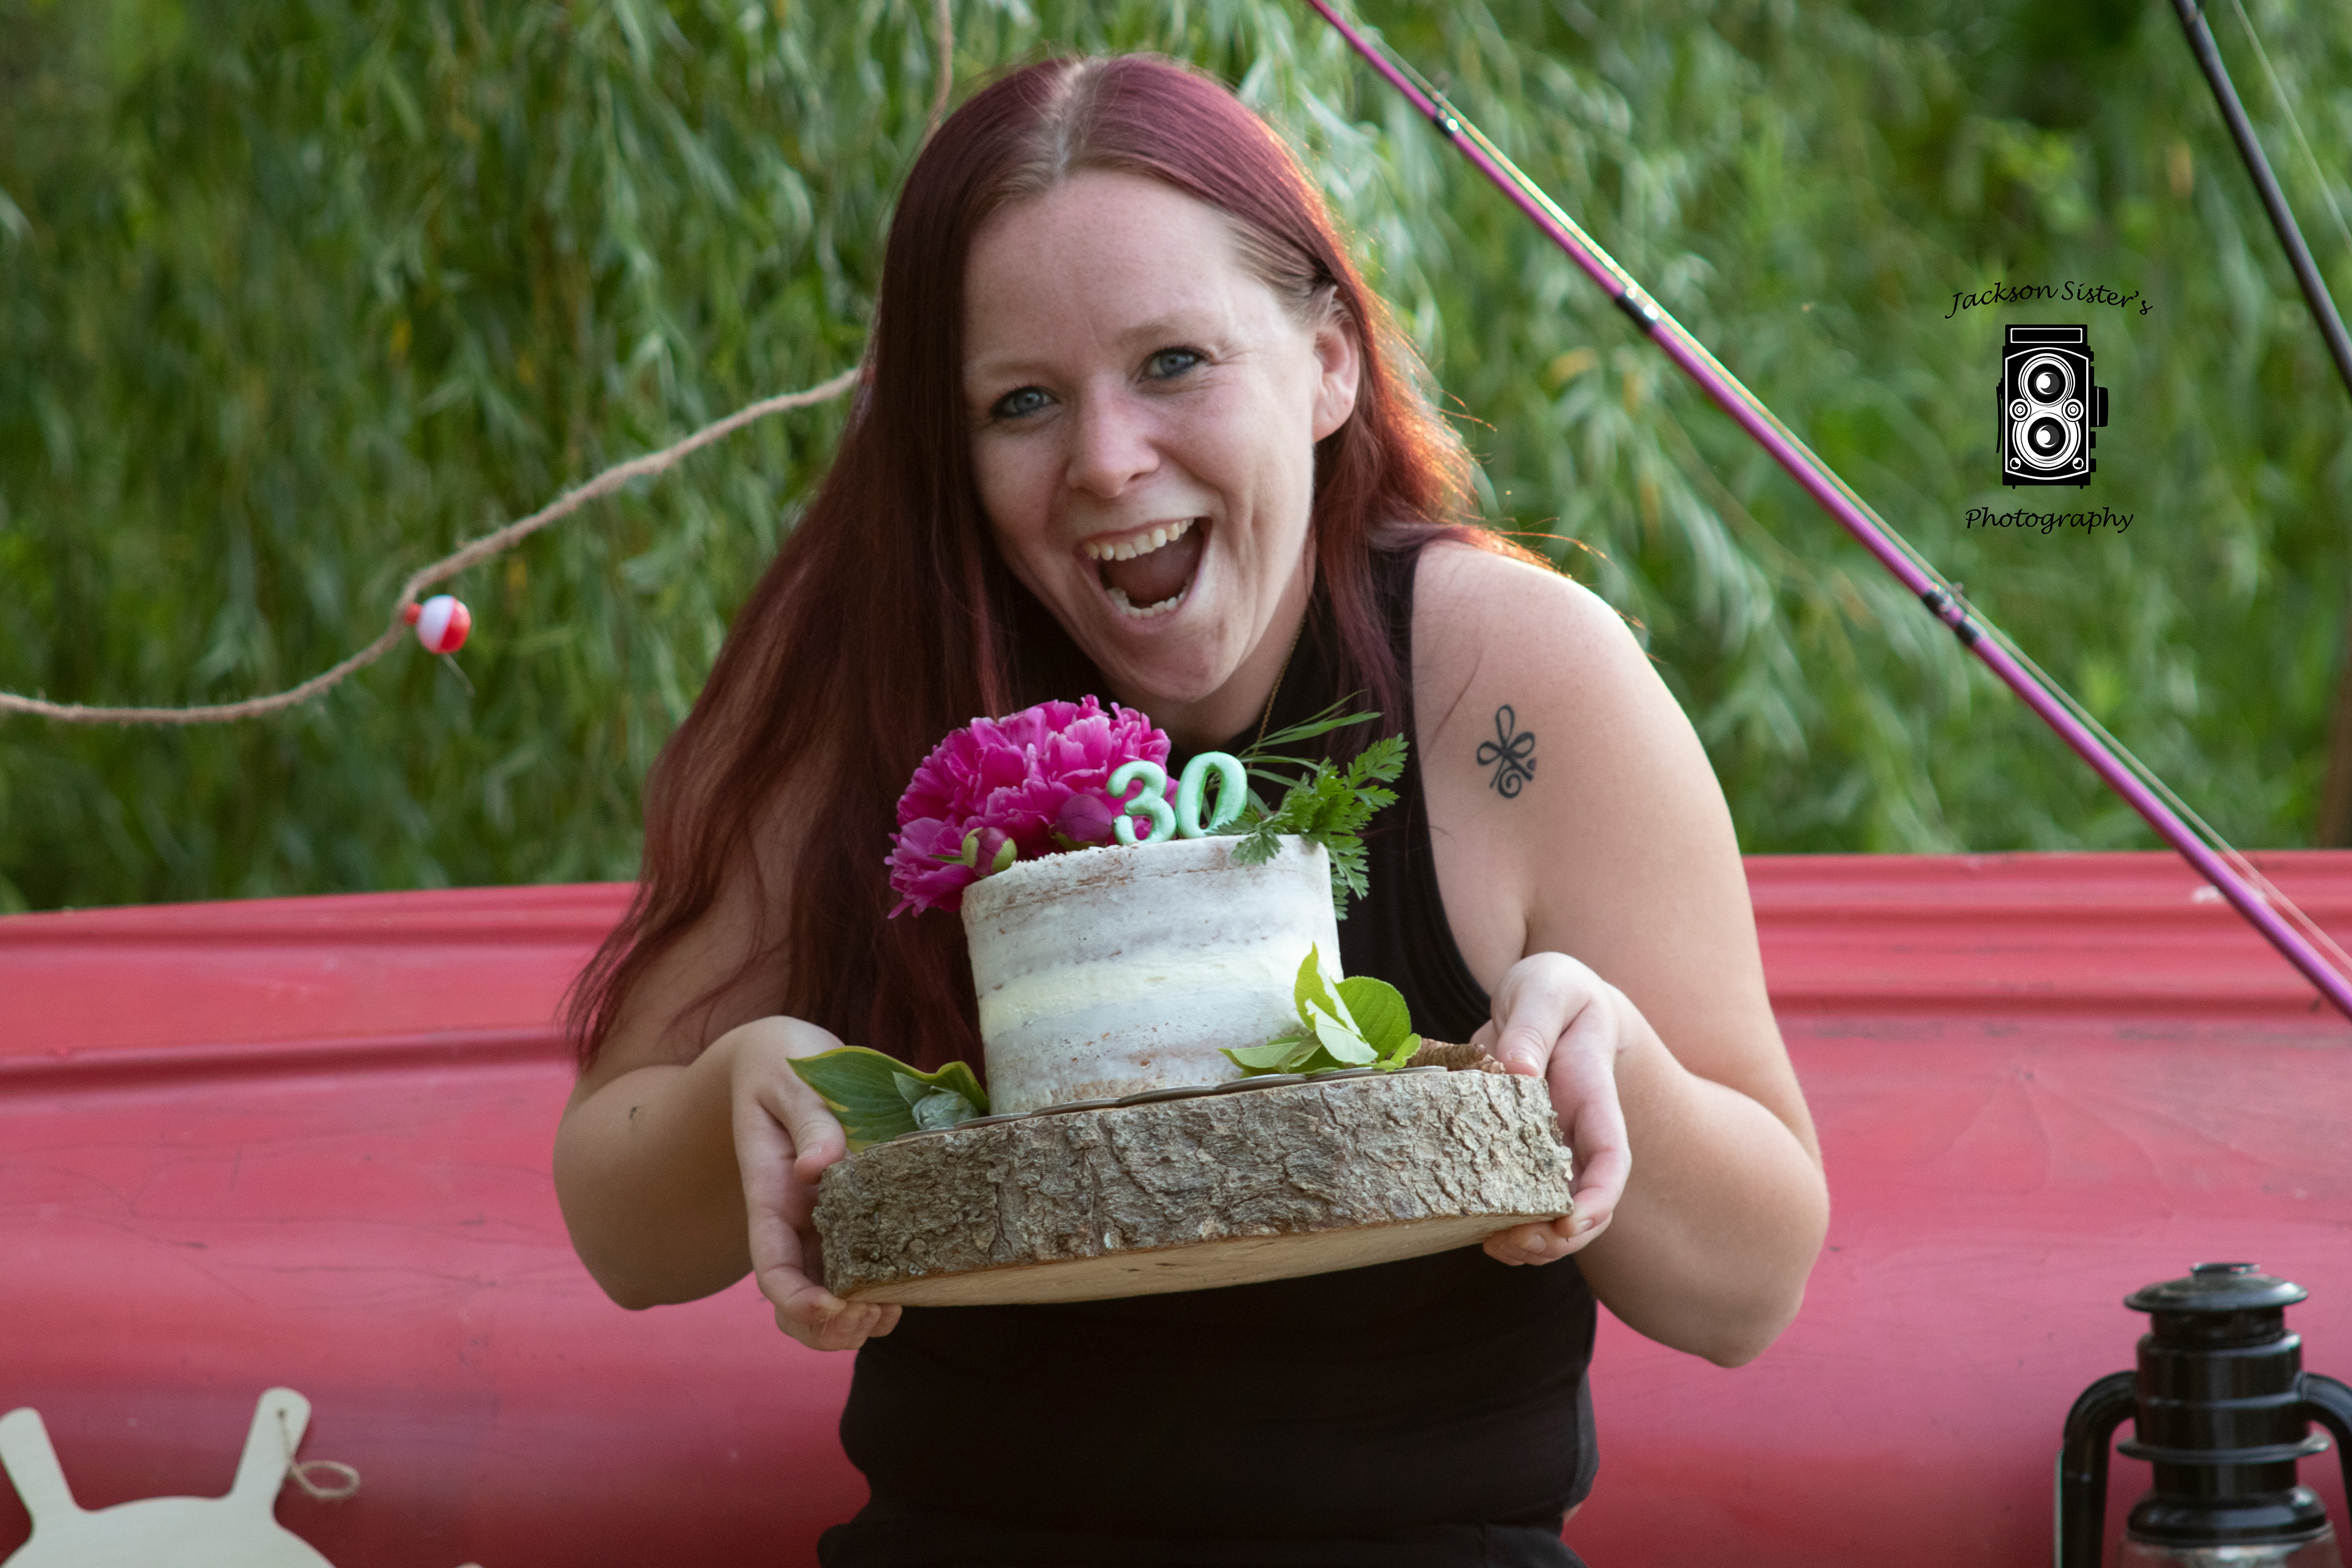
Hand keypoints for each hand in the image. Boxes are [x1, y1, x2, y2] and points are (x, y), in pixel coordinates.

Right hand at [726, 1016, 903, 1351]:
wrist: (785, 1056)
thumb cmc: (784, 1065)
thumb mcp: (792, 1083)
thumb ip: (809, 1121)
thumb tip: (820, 1165)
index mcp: (770, 1196)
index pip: (772, 1268)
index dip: (797, 1303)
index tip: (834, 1310)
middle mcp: (792, 1222)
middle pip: (795, 1302)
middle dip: (829, 1328)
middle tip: (876, 1314)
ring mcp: (819, 1225)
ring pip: (826, 1299)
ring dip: (854, 1321)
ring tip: (891, 1310)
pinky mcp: (850, 1217)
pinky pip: (857, 1271)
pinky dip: (879, 1294)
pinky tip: (907, 1290)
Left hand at [1472, 952, 1637, 1267]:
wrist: (1549, 999)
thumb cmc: (1553, 991)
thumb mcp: (1545, 990)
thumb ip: (1534, 1025)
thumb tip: (1519, 1070)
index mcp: (1593, 1096)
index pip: (1610, 1157)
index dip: (1598, 1197)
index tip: (1570, 1222)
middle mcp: (1578, 1132)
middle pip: (1588, 1204)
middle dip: (1560, 1238)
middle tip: (1515, 1243)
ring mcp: (1551, 1147)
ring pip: (1556, 1214)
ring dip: (1530, 1242)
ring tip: (1493, 1243)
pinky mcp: (1519, 1151)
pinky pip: (1520, 1200)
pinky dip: (1504, 1224)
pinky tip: (1476, 1229)